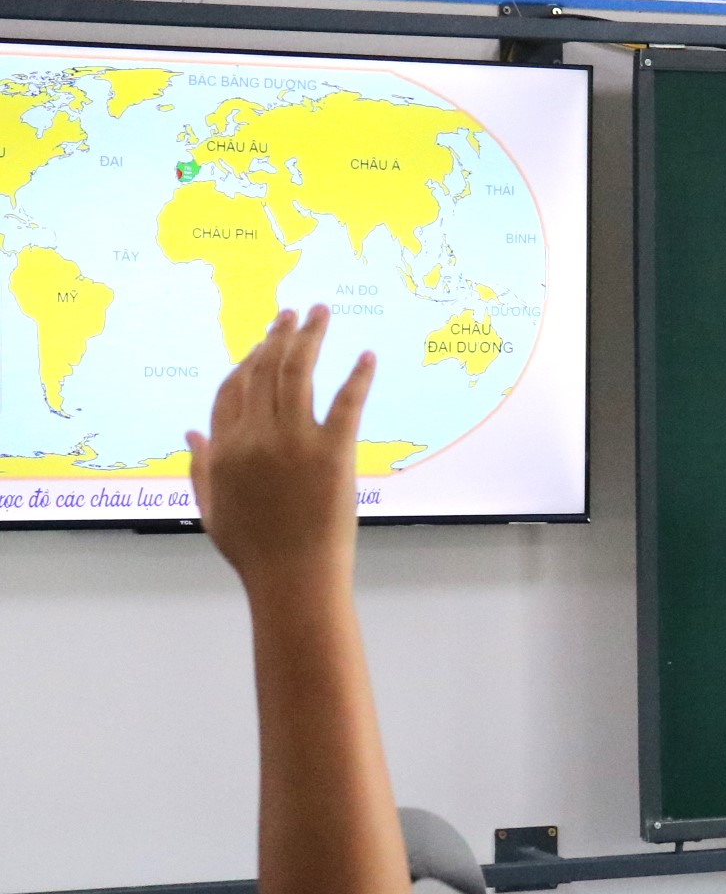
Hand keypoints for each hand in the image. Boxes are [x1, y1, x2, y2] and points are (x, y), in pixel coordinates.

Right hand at [189, 307, 373, 597]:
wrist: (293, 579)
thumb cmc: (253, 550)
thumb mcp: (212, 508)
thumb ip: (200, 467)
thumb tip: (191, 432)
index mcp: (225, 449)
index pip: (231, 389)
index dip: (248, 360)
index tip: (264, 342)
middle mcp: (255, 438)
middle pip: (264, 371)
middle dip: (279, 336)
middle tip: (295, 313)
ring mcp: (293, 443)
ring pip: (297, 375)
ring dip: (309, 339)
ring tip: (320, 314)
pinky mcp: (333, 454)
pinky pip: (346, 404)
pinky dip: (357, 377)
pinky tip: (366, 356)